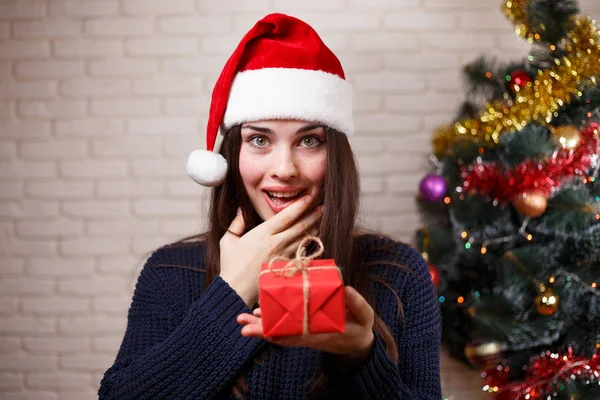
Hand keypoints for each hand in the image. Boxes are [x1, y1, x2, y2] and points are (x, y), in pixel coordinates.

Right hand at [219, 196, 321, 306]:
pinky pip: (302, 253)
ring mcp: (283, 256)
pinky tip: (313, 240)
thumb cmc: (231, 266)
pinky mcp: (287, 267)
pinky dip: (309, 245)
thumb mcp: (228, 241)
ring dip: (314, 229)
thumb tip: (240, 210)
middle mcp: (276, 243)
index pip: (286, 216)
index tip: (309, 198)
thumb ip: (236, 224)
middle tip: (322, 207)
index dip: (300, 205)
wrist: (236, 290)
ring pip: (304, 239)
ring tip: (320, 221)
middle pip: (300, 226)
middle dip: (313, 215)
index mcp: (263, 234)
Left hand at [237, 286, 374, 361]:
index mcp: (322, 333)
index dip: (278, 331)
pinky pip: (283, 327)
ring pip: (279, 332)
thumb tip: (346, 287)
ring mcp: (304, 334)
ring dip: (260, 325)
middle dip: (261, 329)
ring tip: (243, 317)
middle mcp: (309, 335)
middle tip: (243, 323)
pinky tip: (259, 312)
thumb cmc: (360, 327)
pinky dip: (270, 321)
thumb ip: (357, 303)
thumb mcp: (365, 316)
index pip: (296, 334)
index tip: (262, 327)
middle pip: (281, 334)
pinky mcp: (303, 329)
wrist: (358, 343)